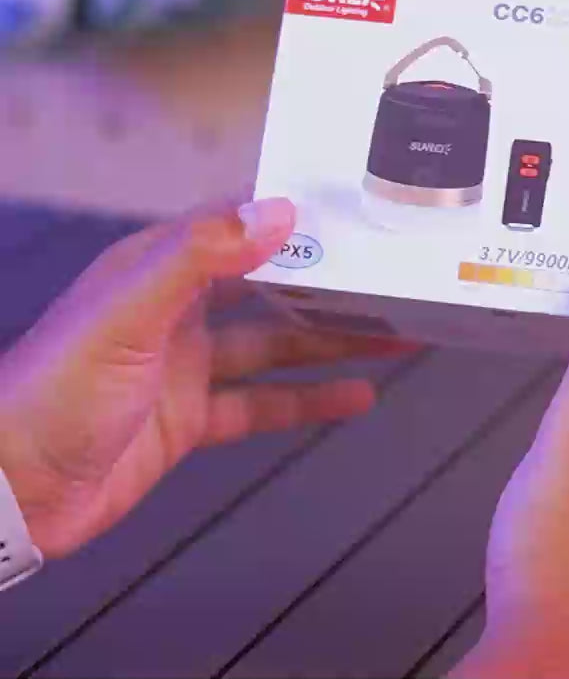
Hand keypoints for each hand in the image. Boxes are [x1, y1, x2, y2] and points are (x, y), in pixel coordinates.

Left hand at [0, 197, 410, 558]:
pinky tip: (356, 397)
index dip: (289, 216)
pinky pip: (263, 403)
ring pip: (276, 346)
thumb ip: (201, 256)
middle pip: (267, 286)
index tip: (348, 211)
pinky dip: (309, 401)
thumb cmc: (57, 388)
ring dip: (332, 342)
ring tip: (395, 334)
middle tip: (386, 276)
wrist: (11, 492)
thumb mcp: (130, 311)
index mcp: (156, 266)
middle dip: (327, 283)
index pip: (234, 225)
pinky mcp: (191, 419)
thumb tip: (278, 211)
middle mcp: (176, 310)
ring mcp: (186, 366)